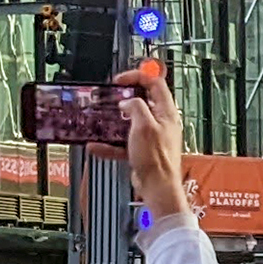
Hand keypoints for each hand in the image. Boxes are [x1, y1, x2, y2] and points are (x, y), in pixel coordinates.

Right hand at [116, 64, 188, 222]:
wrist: (157, 186)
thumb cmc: (156, 157)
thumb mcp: (144, 125)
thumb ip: (136, 108)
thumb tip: (127, 103)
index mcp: (166, 112)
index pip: (156, 84)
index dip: (138, 77)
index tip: (120, 80)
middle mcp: (161, 123)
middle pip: (143, 102)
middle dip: (124, 98)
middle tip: (110, 98)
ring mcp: (151, 137)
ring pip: (131, 123)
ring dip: (115, 121)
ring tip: (101, 119)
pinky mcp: (142, 151)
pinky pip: (123, 143)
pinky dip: (110, 144)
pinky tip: (96, 146)